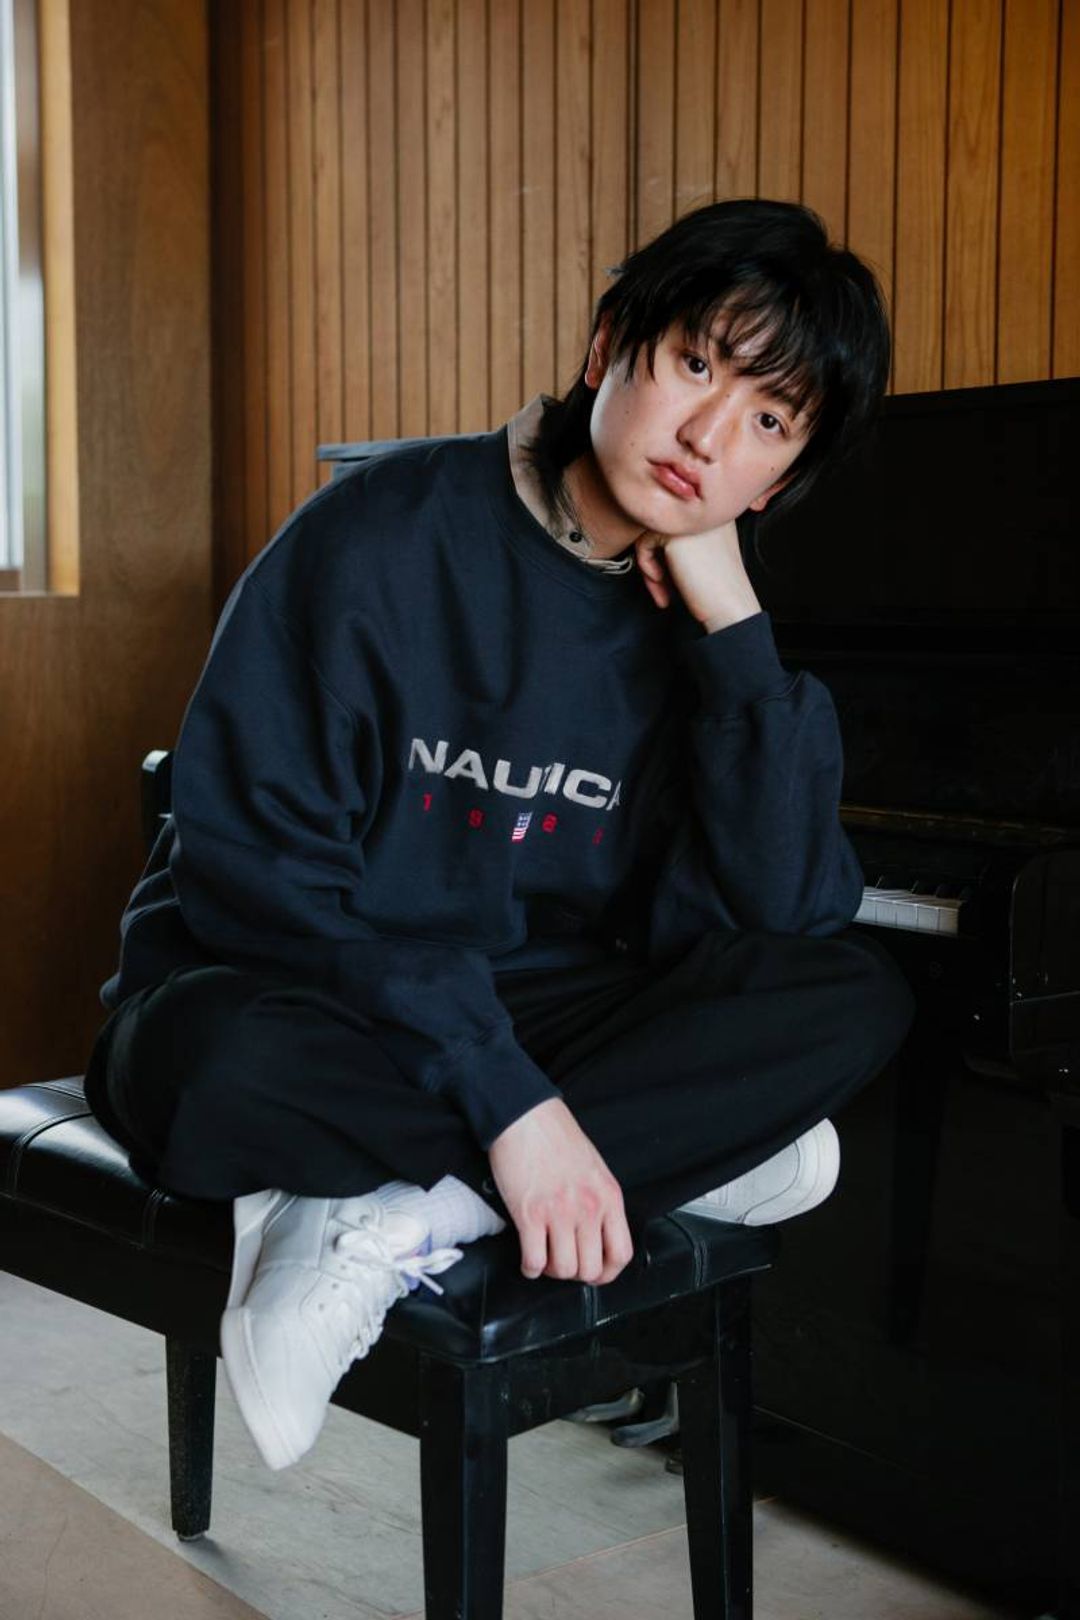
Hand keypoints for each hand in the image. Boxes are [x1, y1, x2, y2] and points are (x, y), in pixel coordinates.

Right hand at [488, 1098, 633, 1284]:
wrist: (525, 1116)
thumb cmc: (556, 1137)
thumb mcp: (595, 1168)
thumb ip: (600, 1201)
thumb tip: (597, 1234)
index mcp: (608, 1197)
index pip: (621, 1253)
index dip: (607, 1272)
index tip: (595, 1272)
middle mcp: (588, 1208)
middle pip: (590, 1269)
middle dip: (575, 1273)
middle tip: (564, 1262)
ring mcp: (559, 1212)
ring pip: (562, 1270)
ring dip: (551, 1270)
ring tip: (544, 1258)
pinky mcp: (530, 1214)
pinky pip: (534, 1261)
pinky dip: (529, 1268)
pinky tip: (528, 1259)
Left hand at [635, 519, 760, 631]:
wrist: (729, 604)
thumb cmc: (717, 586)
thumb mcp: (702, 551)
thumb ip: (682, 537)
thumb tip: (649, 536)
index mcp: (712, 509)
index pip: (676, 522)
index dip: (668, 551)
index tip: (671, 575)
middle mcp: (702, 509)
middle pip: (662, 527)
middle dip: (656, 557)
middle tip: (661, 583)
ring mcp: (688, 518)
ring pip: (650, 535)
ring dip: (649, 564)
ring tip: (660, 585)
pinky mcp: (673, 535)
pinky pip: (644, 544)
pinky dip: (646, 566)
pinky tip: (661, 580)